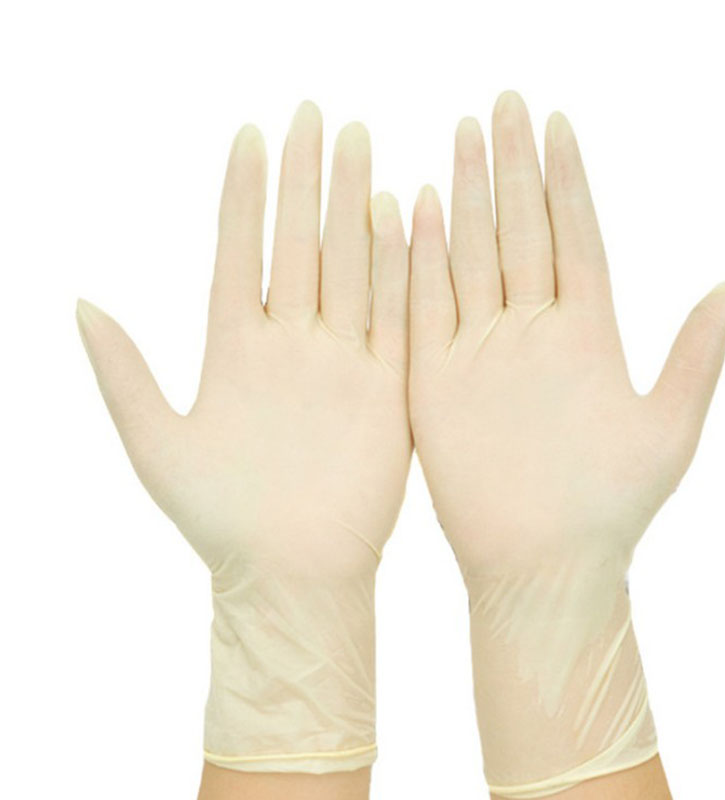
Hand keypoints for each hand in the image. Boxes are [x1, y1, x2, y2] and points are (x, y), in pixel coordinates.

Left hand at [78, 102, 410, 772]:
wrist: (291, 574)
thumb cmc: (219, 521)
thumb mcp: (155, 445)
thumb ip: (123, 374)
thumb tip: (81, 303)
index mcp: (235, 351)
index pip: (240, 253)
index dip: (243, 196)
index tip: (251, 136)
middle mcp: (290, 346)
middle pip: (299, 247)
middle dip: (306, 181)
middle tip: (317, 116)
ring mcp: (340, 361)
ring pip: (350, 269)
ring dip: (353, 207)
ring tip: (358, 146)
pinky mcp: (384, 387)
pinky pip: (394, 316)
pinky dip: (399, 268)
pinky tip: (403, 215)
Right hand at [409, 91, 724, 795]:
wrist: (540, 563)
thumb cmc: (609, 508)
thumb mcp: (670, 429)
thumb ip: (697, 355)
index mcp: (587, 334)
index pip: (575, 237)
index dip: (567, 181)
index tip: (557, 124)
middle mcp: (532, 331)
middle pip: (521, 232)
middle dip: (512, 169)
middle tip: (502, 107)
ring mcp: (481, 349)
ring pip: (472, 259)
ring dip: (466, 199)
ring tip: (459, 139)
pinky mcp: (437, 377)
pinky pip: (425, 308)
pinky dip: (420, 261)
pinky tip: (413, 212)